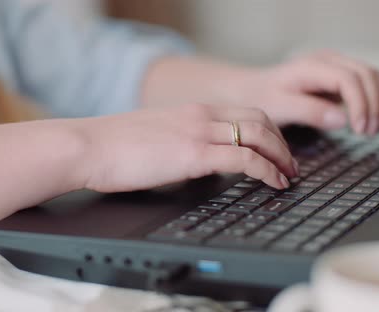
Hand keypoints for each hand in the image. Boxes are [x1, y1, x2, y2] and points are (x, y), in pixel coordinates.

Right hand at [73, 104, 298, 192]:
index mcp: (192, 110)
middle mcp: (201, 115)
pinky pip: (244, 158)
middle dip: (282, 142)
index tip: (277, 148)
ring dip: (281, 156)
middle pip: (260, 119)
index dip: (269, 130)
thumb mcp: (156, 137)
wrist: (88, 146)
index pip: (245, 111)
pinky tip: (274, 182)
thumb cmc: (113, 147)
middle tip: (290, 164)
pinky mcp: (193, 153)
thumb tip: (197, 161)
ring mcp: (199, 132)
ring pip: (259, 135)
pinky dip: (267, 170)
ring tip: (288, 175)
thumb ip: (182, 142)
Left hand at [241, 51, 378, 134]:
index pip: (349, 79)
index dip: (360, 104)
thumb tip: (342, 119)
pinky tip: (371, 118)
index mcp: (312, 66)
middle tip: (369, 132)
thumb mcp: (280, 108)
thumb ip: (310, 112)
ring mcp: (335, 66)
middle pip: (367, 74)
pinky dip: (374, 99)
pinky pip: (367, 82)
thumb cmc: (262, 98)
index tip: (359, 128)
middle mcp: (327, 61)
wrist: (250, 89)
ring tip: (374, 128)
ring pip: (372, 76)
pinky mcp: (338, 77)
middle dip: (373, 104)